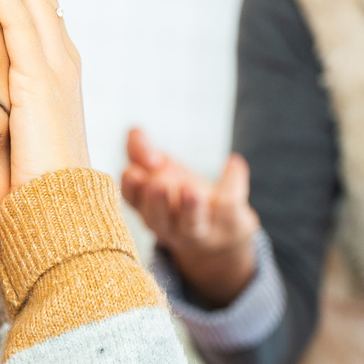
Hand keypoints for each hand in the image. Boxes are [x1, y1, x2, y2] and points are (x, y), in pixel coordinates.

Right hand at [120, 129, 259, 306]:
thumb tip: (135, 133)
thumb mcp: (159, 170)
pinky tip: (232, 162)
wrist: (223, 230)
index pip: (132, 201)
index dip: (131, 186)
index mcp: (148, 209)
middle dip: (157, 203)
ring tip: (191, 190)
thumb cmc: (181, 196)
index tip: (134, 171)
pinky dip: (232, 181)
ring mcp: (200, 229)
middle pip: (157, 220)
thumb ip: (141, 150)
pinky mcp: (229, 224)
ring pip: (192, 225)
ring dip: (191, 208)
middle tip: (157, 185)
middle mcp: (169, 225)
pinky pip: (230, 205)